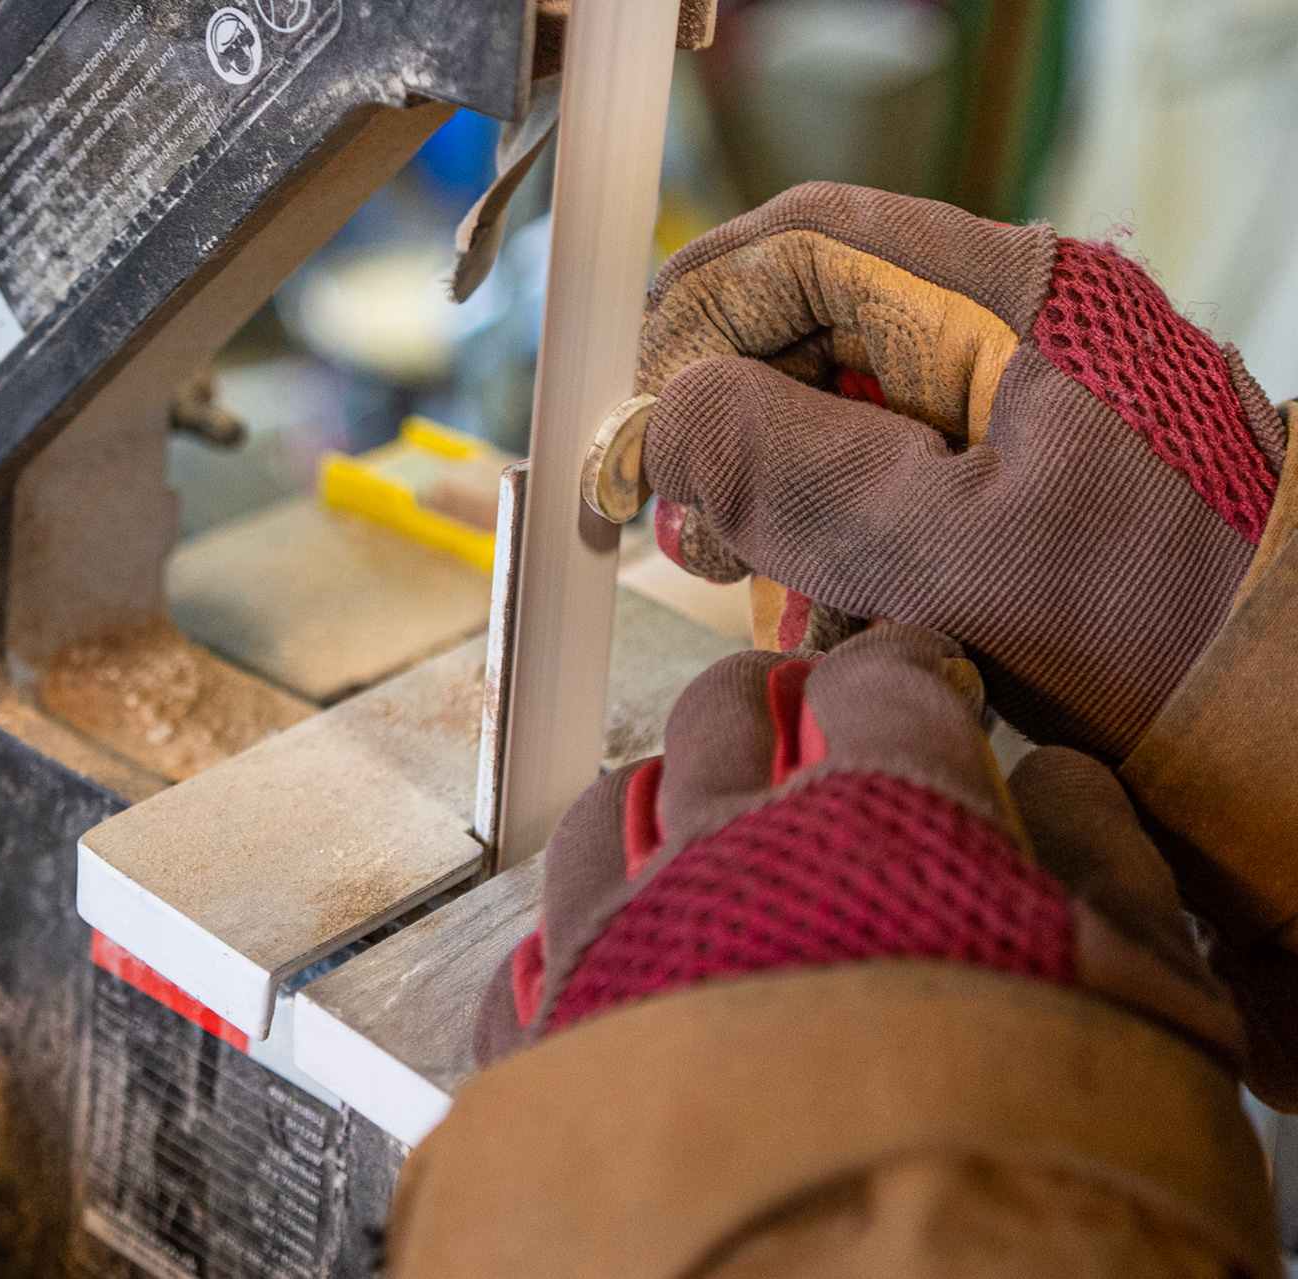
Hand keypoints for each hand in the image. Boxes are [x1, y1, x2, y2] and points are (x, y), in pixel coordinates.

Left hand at [475, 624, 1243, 1079]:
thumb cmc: (1010, 1155)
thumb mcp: (1143, 1005)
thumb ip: (1105, 868)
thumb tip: (1064, 790)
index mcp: (875, 822)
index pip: (882, 683)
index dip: (906, 666)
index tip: (919, 677)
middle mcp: (727, 858)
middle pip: (720, 711)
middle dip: (762, 692)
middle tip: (790, 704)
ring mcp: (620, 944)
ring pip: (602, 810)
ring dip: (647, 794)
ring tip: (678, 811)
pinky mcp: (549, 1046)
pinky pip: (530, 956)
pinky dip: (567, 941)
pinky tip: (598, 955)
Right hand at [636, 182, 1285, 760]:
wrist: (1290, 723)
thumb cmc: (1163, 636)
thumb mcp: (953, 558)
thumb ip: (795, 476)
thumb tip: (665, 419)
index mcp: (1018, 301)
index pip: (808, 245)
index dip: (700, 318)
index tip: (642, 419)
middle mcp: (1016, 329)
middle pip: (814, 325)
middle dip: (731, 421)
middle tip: (691, 523)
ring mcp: (1017, 399)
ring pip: (838, 406)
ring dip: (777, 494)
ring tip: (757, 582)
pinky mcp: (1016, 469)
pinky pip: (885, 473)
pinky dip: (835, 539)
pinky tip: (828, 610)